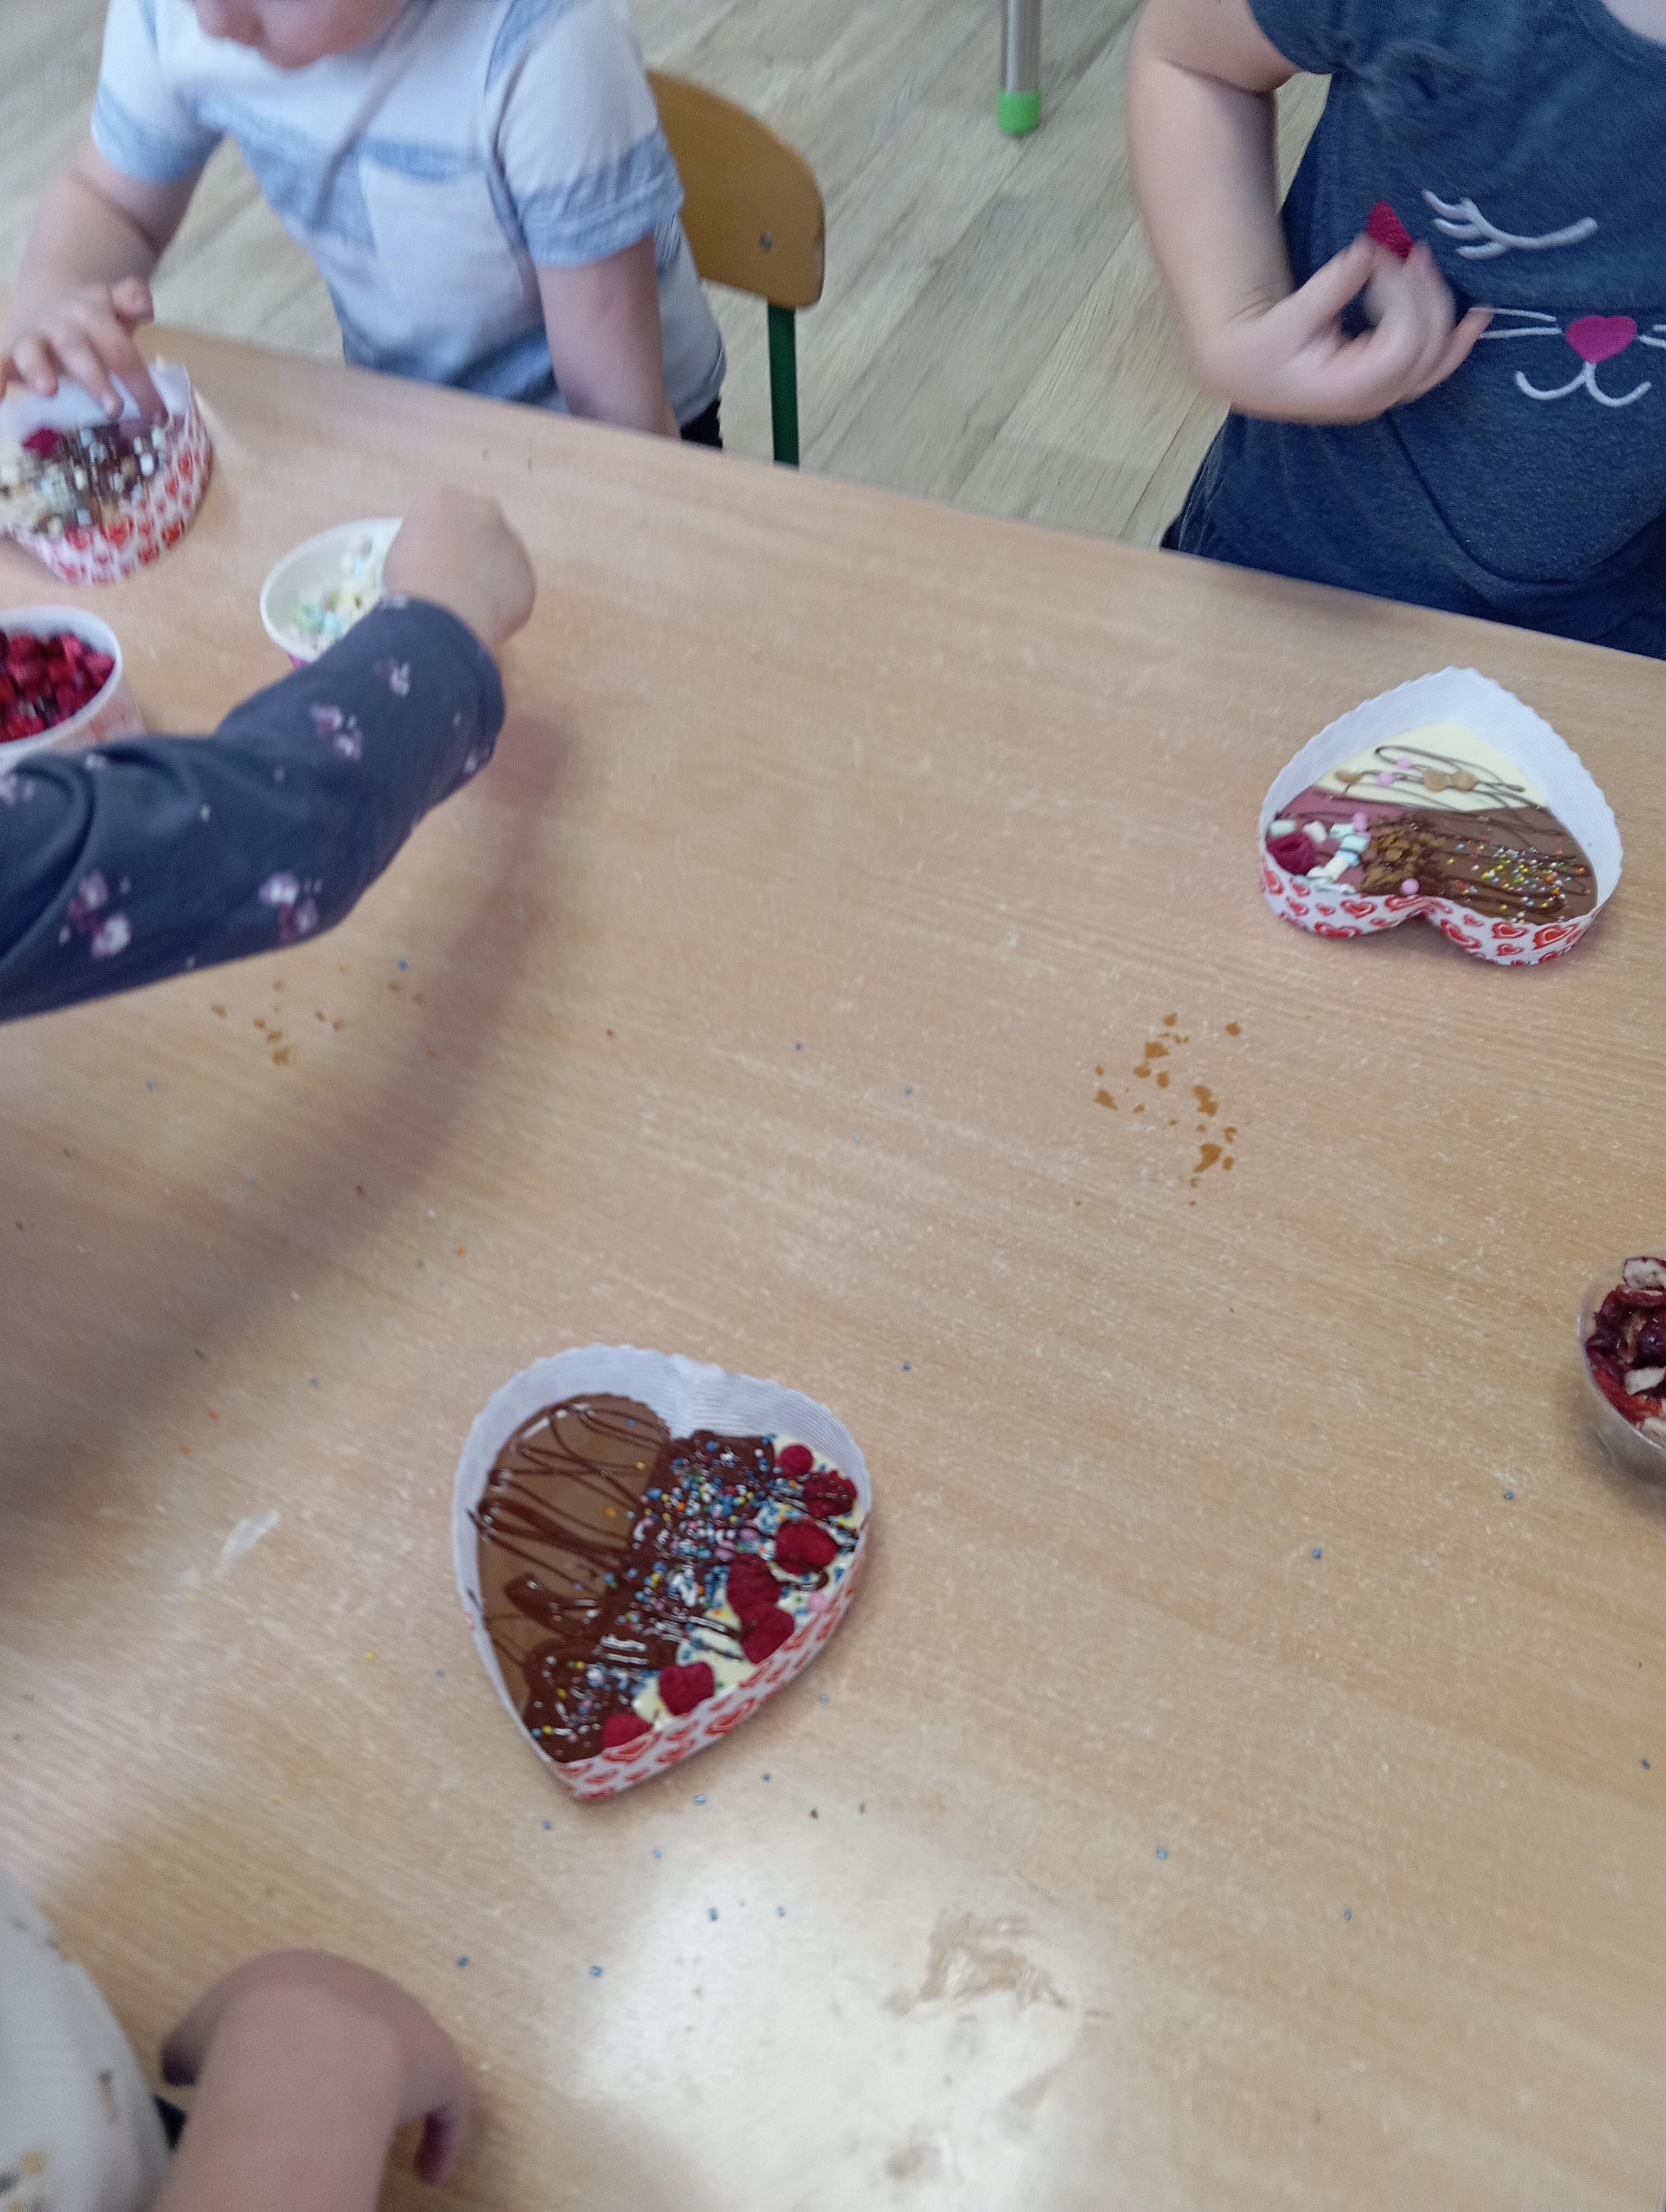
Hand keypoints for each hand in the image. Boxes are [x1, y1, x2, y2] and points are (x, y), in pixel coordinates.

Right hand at [1, 276, 165, 419]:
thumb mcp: (116, 309)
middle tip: (113, 409)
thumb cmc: (94, 322)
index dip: (140, 380)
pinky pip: (0, 362)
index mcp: (93, 313)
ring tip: (49, 391)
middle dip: (95, 378)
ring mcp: (34, 338)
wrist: (50, 301)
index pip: (119, 347)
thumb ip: (132, 302)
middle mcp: (61, 325)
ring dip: (40, 370)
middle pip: (78, 349)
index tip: (158, 414)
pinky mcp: (12, 352)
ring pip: (33, 351)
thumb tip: (144, 306)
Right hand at [161, 1951, 469, 2189]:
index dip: (294, 2045)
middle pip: (362, 2027)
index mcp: (304, 1976)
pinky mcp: (438, 2061)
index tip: (282, 2083)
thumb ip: (191, 2050)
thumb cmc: (236, 2035)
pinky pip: (449, 2103)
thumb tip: (184, 2068)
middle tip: (329, 2115)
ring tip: (374, 2142)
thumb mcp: (193, 2038)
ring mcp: (406, 2021)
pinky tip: (427, 2174)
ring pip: (408, 2059)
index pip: (304, 2008)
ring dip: (395, 2098)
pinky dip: (442, 2137)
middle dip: (349, 2065)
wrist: (295, 2040)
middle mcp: (362, 1988)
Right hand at [383, 489, 536, 656]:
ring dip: (491, 572)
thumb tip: (437, 557)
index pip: (445, 512)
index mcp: (444, 499)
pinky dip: (503, 600)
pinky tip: (484, 615)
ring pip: (502, 556)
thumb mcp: (402, 550)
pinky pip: (514, 587)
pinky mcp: (527, 575)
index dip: (439, 538)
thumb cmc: (412, 583)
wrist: (444, 614)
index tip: (433, 558)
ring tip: (470, 601)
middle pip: (480, 526)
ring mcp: (510, 542)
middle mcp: (483, 510)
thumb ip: (425, 542)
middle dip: (472, 547)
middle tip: (457, 576)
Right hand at [1195, 237, 1491, 424]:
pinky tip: (1480, 317)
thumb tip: (1368, 251)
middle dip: (1425, 294)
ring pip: (1437, 359)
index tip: (1377, 257)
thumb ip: (1333, 286)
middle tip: (1411, 250)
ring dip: (1443, 309)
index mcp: (1348, 388)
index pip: (1402, 342)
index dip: (1401, 294)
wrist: (1249, 372)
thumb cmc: (1262, 347)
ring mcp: (1385, 395)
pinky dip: (1459, 342)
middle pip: (1426, 348)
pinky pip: (1436, 368)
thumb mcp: (1288, 315)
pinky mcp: (1391, 383)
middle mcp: (1373, 399)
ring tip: (1427, 262)